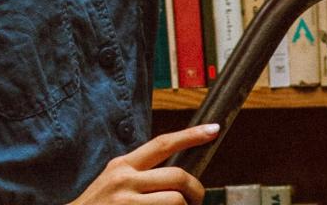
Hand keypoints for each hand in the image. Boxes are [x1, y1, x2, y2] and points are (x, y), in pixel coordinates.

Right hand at [70, 124, 218, 204]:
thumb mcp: (113, 182)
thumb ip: (140, 175)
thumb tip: (178, 177)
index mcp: (122, 166)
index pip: (162, 144)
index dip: (191, 135)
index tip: (214, 129)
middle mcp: (124, 181)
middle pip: (178, 176)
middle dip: (196, 190)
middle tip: (196, 201)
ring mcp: (127, 203)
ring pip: (176, 201)